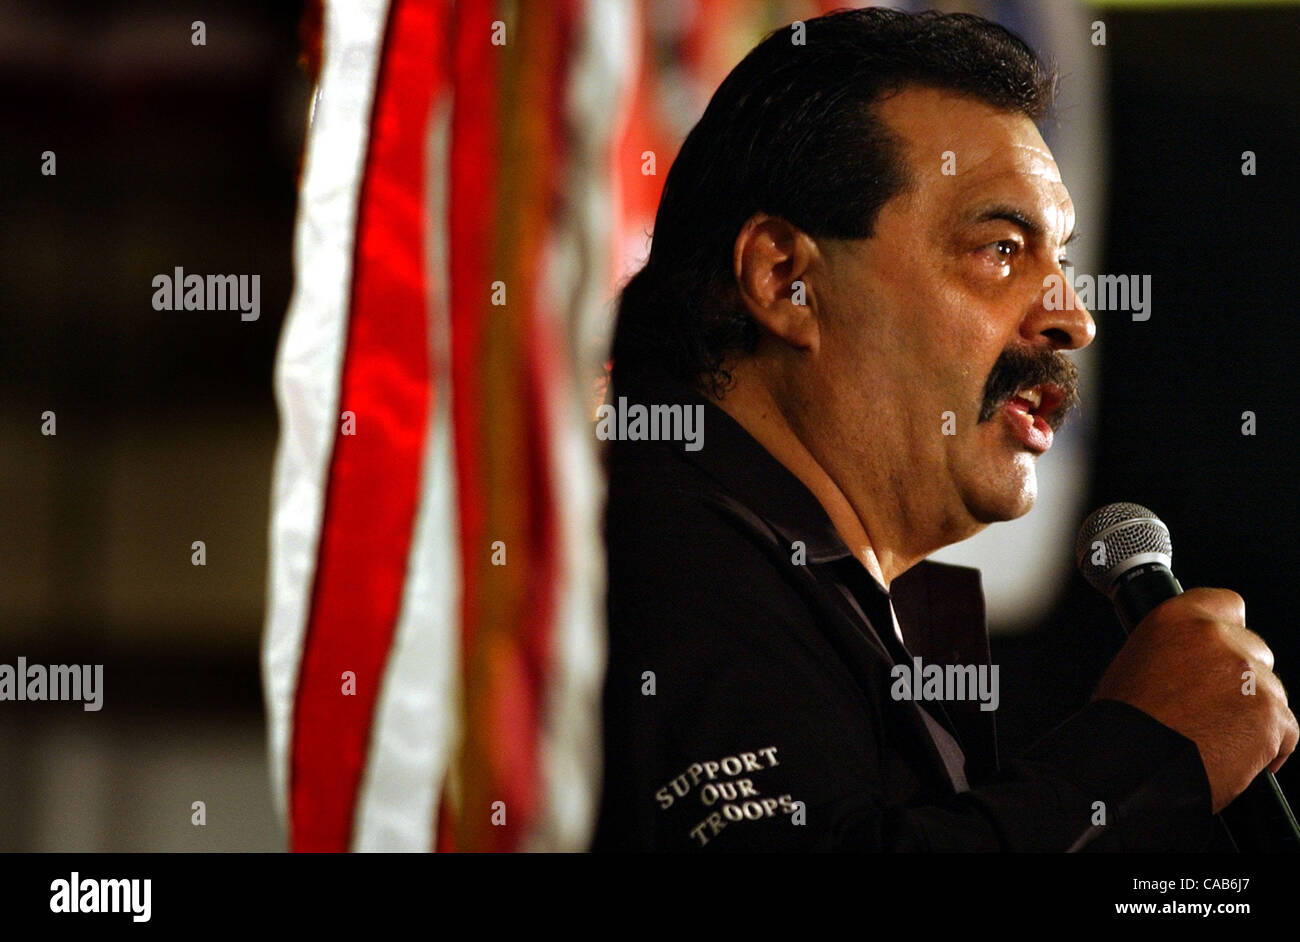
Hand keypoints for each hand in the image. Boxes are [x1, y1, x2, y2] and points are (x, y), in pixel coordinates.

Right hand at [1092, 587, 1297, 812]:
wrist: (1132, 766)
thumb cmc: (1124, 722)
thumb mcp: (1135, 662)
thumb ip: (1174, 650)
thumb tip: (1194, 661)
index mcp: (1177, 618)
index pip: (1227, 605)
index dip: (1227, 630)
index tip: (1223, 649)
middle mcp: (1217, 639)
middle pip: (1255, 650)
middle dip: (1241, 677)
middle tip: (1215, 704)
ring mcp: (1250, 677)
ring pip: (1271, 691)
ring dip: (1253, 712)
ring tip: (1220, 736)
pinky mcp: (1272, 716)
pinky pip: (1285, 729)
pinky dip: (1268, 745)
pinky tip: (1237, 755)